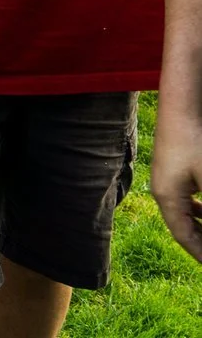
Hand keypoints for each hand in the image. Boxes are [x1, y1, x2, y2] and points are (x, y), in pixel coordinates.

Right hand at [153, 105, 201, 261]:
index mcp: (167, 197)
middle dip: (201, 243)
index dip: (200, 254)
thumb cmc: (195, 141)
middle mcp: (163, 191)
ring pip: (186, 214)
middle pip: (184, 228)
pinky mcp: (175, 171)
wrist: (181, 107)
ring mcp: (168, 181)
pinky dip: (201, 212)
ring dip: (201, 228)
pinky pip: (187, 201)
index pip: (185, 236)